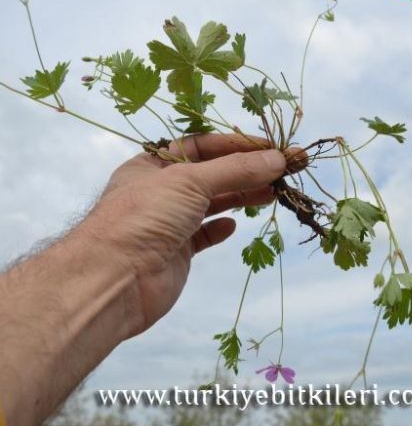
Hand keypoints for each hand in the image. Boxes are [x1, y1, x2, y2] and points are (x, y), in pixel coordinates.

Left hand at [79, 134, 298, 337]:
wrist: (114, 280)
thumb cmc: (145, 216)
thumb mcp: (190, 181)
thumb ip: (235, 170)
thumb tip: (277, 158)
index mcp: (154, 164)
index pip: (202, 146)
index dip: (238, 145)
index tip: (272, 148)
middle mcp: (161, 191)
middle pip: (212, 174)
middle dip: (248, 170)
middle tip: (284, 170)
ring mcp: (169, 222)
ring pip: (212, 203)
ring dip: (241, 196)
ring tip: (273, 192)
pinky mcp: (178, 251)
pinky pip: (204, 235)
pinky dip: (220, 227)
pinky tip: (234, 225)